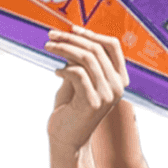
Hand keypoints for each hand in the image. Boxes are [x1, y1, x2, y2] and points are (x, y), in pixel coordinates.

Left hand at [46, 27, 129, 151]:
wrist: (67, 138)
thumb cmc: (71, 109)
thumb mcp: (79, 80)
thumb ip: (80, 61)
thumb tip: (72, 38)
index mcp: (119, 79)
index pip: (112, 46)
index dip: (91, 33)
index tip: (70, 29)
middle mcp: (117, 86)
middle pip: (96, 49)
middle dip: (70, 38)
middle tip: (51, 36)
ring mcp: (107, 95)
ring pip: (86, 58)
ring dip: (63, 48)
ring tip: (48, 47)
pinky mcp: (93, 102)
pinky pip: (77, 73)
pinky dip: (63, 69)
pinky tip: (55, 72)